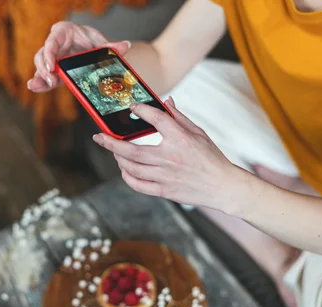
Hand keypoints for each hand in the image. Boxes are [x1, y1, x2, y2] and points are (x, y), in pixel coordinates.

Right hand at [28, 21, 131, 92]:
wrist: (88, 47)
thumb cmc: (90, 40)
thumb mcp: (99, 42)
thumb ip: (110, 46)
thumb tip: (126, 46)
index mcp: (62, 32)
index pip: (52, 42)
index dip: (50, 53)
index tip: (53, 66)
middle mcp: (53, 44)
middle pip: (42, 55)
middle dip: (44, 69)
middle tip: (50, 80)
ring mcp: (51, 58)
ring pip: (40, 66)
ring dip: (41, 76)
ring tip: (41, 86)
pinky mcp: (53, 71)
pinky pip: (44, 76)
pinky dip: (40, 82)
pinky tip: (34, 87)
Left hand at [92, 97, 242, 210]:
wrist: (222, 186)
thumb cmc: (211, 158)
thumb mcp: (198, 133)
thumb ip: (178, 117)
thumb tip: (166, 101)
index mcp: (180, 139)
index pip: (154, 119)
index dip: (140, 110)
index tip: (132, 107)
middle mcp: (170, 157)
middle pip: (131, 150)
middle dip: (110, 143)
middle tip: (99, 137)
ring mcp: (165, 176)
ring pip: (131, 168)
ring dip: (118, 159)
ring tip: (114, 152)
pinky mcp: (164, 190)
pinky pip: (138, 185)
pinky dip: (127, 177)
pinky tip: (125, 170)